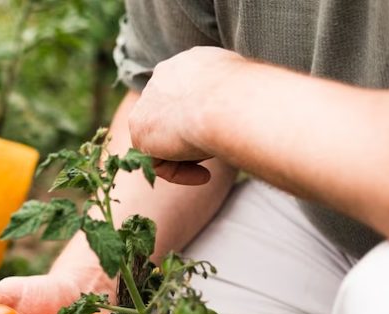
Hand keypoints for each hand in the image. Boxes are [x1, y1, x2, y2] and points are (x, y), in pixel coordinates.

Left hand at [129, 47, 245, 184]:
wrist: (228, 102)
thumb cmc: (248, 97)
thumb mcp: (246, 89)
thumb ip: (233, 98)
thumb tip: (248, 111)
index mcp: (189, 63)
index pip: (186, 94)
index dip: (200, 119)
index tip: (220, 134)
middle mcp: (163, 77)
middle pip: (171, 117)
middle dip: (190, 138)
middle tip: (215, 151)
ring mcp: (147, 102)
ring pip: (163, 139)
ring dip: (187, 155)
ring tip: (213, 160)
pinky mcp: (139, 128)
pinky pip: (156, 160)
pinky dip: (179, 173)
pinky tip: (205, 175)